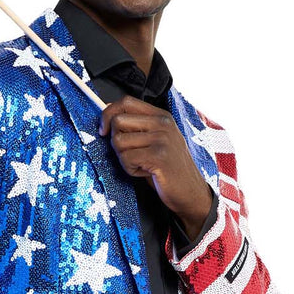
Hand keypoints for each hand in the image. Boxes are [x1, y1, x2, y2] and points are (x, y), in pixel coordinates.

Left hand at [98, 96, 212, 240]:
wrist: (190, 192)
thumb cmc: (168, 168)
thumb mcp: (155, 140)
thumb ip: (137, 127)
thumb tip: (108, 117)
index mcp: (161, 116)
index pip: (126, 102)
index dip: (108, 114)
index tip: (103, 130)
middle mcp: (163, 124)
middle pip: (118, 121)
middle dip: (115, 141)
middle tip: (129, 154)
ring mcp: (162, 139)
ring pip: (118, 141)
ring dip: (123, 158)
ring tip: (140, 164)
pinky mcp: (158, 156)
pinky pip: (126, 158)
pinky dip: (129, 169)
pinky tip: (144, 172)